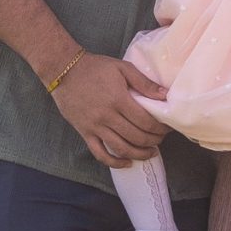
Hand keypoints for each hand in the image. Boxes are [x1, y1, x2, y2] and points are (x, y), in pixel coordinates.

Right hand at [51, 54, 168, 166]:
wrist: (63, 70)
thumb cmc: (95, 67)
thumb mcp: (122, 68)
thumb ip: (144, 82)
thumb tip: (165, 95)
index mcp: (119, 99)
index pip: (145, 121)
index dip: (160, 128)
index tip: (167, 128)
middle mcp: (107, 116)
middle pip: (137, 137)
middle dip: (154, 141)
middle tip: (161, 139)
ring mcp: (95, 127)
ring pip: (121, 148)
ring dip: (139, 154)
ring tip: (150, 153)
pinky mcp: (85, 132)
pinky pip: (100, 154)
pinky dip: (114, 162)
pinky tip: (127, 163)